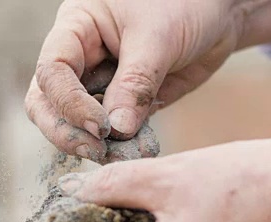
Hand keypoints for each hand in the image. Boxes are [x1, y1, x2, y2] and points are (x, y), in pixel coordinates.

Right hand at [24, 0, 270, 161]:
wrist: (221, 9)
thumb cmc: (185, 2)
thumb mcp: (159, 36)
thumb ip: (135, 83)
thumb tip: (117, 131)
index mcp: (76, 28)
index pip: (52, 72)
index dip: (68, 103)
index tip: (100, 126)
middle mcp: (81, 58)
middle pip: (48, 104)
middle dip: (67, 132)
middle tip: (98, 151)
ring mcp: (100, 83)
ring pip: (76, 123)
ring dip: (96, 144)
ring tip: (125, 156)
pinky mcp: (124, 104)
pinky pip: (113, 132)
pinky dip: (122, 146)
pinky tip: (141, 151)